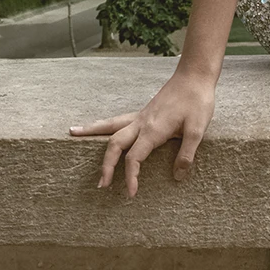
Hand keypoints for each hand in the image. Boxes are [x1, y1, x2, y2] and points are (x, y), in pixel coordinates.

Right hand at [69, 68, 215, 196]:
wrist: (195, 75)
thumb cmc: (198, 101)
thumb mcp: (197, 129)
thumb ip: (187, 154)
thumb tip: (177, 177)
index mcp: (153, 130)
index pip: (134, 158)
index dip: (130, 177)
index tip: (131, 194)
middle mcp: (142, 123)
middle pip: (115, 144)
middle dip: (105, 165)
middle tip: (100, 184)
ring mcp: (141, 116)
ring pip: (110, 127)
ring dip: (92, 132)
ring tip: (72, 133)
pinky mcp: (143, 112)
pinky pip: (118, 120)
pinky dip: (105, 125)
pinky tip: (99, 128)